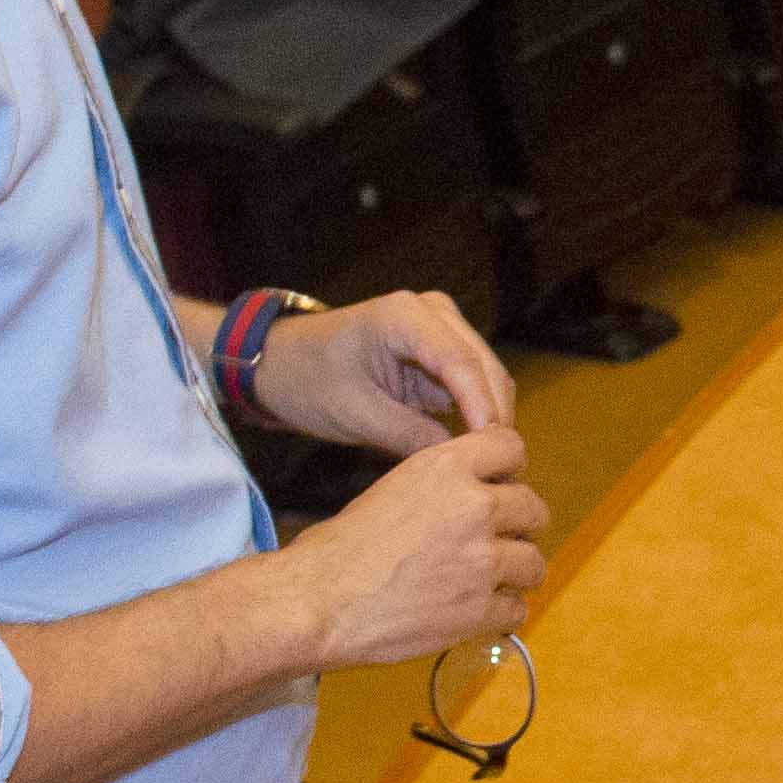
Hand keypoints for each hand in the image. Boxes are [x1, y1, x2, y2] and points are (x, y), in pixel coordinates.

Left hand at [253, 289, 513, 458]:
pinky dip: (476, 414)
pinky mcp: (441, 350)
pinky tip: (476, 448)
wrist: (281, 363)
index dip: (484, 408)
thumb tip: (462, 463)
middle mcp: (434, 313)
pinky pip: (471, 384)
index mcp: (405, 317)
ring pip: (486, 377)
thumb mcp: (355, 415)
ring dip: (490, 417)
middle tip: (501, 469)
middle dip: (495, 417)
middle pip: (484, 367)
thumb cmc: (308, 381)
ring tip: (492, 464)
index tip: (495, 450)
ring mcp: (441, 328)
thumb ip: (410, 436)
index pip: (461, 363)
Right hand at [279, 421, 546, 675]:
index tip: (499, 487)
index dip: (508, 470)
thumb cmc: (341, 548)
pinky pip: (518, 609)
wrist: (317, 601)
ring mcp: (483, 560)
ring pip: (535, 562)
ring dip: (515, 573)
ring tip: (487, 581)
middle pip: (534, 508)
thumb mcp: (396, 487)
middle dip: (518, 525)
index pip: (512, 447)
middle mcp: (475, 507)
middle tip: (494, 541)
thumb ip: (445, 485)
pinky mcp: (481, 609)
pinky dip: (501, 614)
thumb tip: (481, 492)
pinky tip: (476, 612)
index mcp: (448, 467)